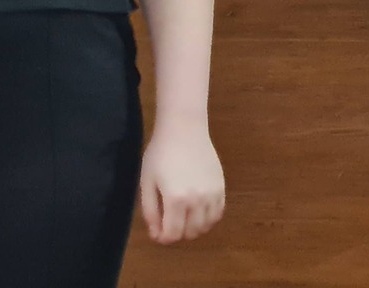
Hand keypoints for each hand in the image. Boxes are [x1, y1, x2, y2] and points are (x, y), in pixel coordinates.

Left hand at [139, 126, 224, 243]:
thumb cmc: (161, 153)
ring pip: (206, 226)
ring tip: (183, 218)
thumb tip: (156, 234)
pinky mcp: (221, 187)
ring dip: (194, 228)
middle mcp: (197, 200)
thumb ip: (150, 211)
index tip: (157, 232)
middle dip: (177, 233)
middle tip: (169, 223)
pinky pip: (218, 213)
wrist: (184, 129)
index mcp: (176, 199)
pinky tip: (199, 212)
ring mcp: (212, 194)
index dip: (163, 238)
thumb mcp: (147, 182)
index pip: (173, 234)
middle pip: (190, 233)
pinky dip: (209, 219)